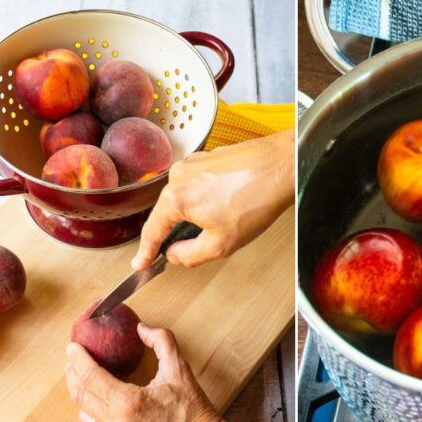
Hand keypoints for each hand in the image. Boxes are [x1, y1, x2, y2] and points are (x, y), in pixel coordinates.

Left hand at [65, 325, 224, 421]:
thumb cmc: (195, 414)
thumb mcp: (181, 371)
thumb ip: (161, 342)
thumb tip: (142, 328)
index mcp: (129, 402)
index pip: (89, 376)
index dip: (77, 358)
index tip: (72, 347)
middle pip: (80, 396)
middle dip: (72, 375)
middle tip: (72, 361)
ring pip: (85, 416)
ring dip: (81, 397)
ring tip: (83, 382)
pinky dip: (95, 415)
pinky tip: (101, 405)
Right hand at [131, 128, 293, 268]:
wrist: (281, 167)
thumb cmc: (256, 200)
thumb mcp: (220, 244)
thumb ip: (190, 255)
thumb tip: (174, 255)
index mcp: (175, 198)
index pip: (152, 231)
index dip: (145, 252)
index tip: (140, 263)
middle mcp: (178, 176)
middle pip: (167, 213)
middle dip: (176, 233)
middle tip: (186, 250)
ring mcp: (193, 163)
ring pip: (184, 199)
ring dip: (196, 216)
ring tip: (222, 224)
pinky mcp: (208, 158)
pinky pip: (197, 186)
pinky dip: (206, 200)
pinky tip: (227, 207)